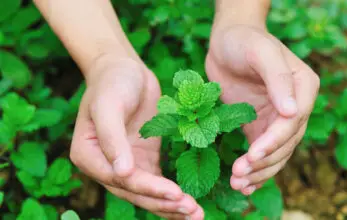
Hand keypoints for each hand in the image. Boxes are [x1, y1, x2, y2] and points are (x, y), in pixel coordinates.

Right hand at [70, 55, 203, 219]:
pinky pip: (157, 181)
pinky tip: (189, 202)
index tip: (175, 193)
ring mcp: (126, 164)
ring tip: (196, 214)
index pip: (120, 180)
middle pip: (135, 192)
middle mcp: (106, 166)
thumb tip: (121, 173)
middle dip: (163, 203)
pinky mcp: (143, 159)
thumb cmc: (112, 83)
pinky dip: (171, 193)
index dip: (148, 188)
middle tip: (193, 211)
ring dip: (170, 205)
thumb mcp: (108, 105)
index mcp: (89, 155)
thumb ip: (112, 139)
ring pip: (147, 193)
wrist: (124, 70)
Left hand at [206, 25, 319, 194]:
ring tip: (238, 183)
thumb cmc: (244, 41)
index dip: (274, 141)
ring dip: (259, 171)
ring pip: (275, 153)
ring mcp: (277, 118)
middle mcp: (295, 106)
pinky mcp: (259, 125)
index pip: (292, 122)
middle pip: (285, 143)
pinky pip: (261, 151)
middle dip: (263, 162)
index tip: (252, 155)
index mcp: (303, 87)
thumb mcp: (261, 52)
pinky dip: (255, 169)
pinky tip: (245, 184)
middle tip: (239, 176)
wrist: (226, 42)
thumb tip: (293, 112)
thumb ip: (277, 78)